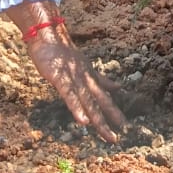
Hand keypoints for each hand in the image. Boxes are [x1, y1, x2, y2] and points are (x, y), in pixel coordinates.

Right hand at [9, 2, 125, 141]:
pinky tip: (84, 122)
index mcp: (90, 77)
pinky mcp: (61, 79)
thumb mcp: (85, 67)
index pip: (104, 97)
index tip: (123, 125)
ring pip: (88, 102)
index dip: (113, 111)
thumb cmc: (63, 53)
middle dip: (109, 120)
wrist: (48, 35)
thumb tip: (119, 88)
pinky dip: (78, 109)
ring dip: (98, 119)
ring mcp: (74, 79)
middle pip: (100, 102)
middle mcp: (86, 79)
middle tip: (117, 138)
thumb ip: (101, 79)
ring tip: (107, 134)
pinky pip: (70, 96)